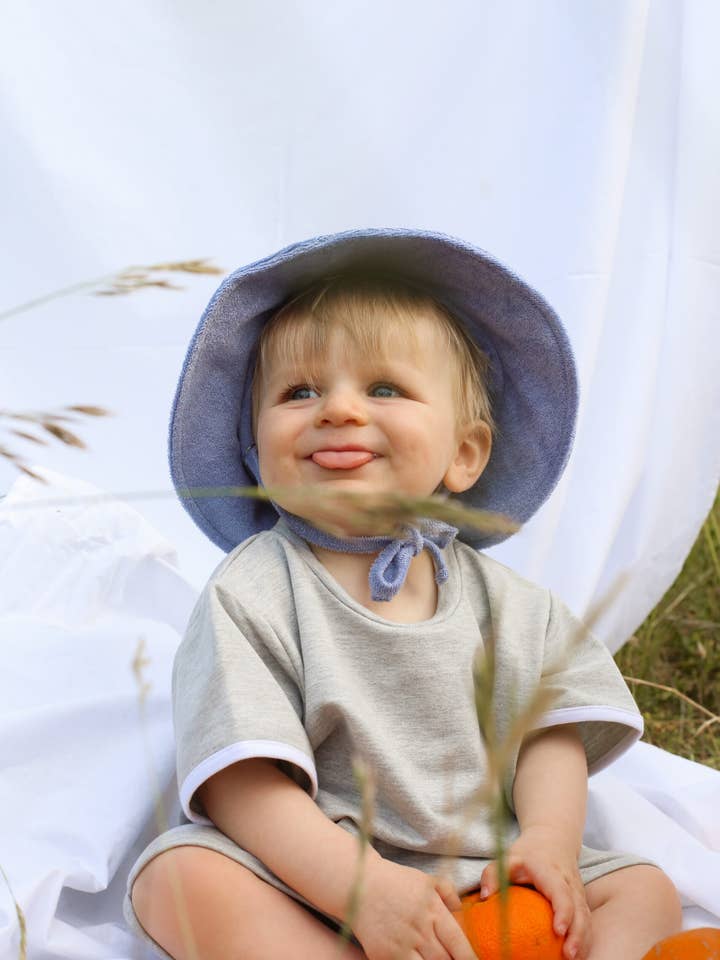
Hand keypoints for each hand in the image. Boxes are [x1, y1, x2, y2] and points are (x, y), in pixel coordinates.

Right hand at [351, 856, 476, 959]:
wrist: (359, 886)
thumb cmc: (397, 882)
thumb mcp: (426, 880)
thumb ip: (448, 892)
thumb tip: (462, 909)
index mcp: (433, 911)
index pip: (458, 943)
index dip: (470, 958)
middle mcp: (419, 930)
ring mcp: (401, 945)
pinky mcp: (384, 956)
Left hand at [478, 826, 591, 959]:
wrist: (552, 839)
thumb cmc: (527, 853)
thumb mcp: (508, 857)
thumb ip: (493, 873)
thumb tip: (484, 896)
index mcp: (552, 872)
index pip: (562, 893)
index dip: (563, 911)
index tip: (558, 931)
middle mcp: (569, 883)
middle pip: (579, 910)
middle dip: (577, 934)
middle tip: (568, 955)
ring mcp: (578, 893)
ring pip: (586, 918)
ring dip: (583, 940)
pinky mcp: (581, 902)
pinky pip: (586, 922)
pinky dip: (584, 939)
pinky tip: (576, 956)